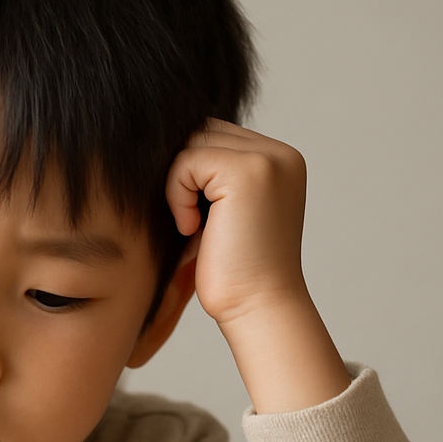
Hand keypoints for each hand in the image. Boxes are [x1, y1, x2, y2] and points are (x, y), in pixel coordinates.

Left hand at [164, 119, 308, 325]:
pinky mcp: (246, 171)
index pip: (217, 137)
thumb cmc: (234, 272)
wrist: (258, 309)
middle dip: (184, 175)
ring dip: (179, 186)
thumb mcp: (226, 214)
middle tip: (190, 223)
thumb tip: (160, 143)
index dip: (192, 174)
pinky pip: (186, 161)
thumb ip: (212, 177)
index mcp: (281, 161)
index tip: (197, 218)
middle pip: (203, 132)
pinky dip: (176, 195)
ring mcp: (267, 159)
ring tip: (193, 227)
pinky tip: (191, 229)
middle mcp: (281, 154)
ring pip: (192, 144)